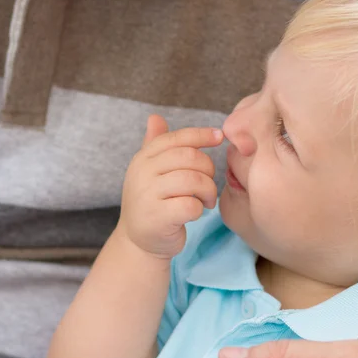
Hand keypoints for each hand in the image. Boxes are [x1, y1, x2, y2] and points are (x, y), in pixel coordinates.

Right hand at [117, 114, 223, 258]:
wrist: (138, 241)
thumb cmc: (151, 203)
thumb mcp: (149, 172)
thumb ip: (155, 145)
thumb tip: (155, 116)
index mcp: (143, 158)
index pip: (176, 138)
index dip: (201, 135)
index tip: (219, 137)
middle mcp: (142, 173)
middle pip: (189, 157)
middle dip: (208, 170)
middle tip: (208, 184)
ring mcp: (147, 195)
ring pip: (193, 180)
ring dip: (208, 190)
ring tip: (206, 200)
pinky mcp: (157, 218)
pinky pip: (190, 205)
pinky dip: (199, 209)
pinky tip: (195, 213)